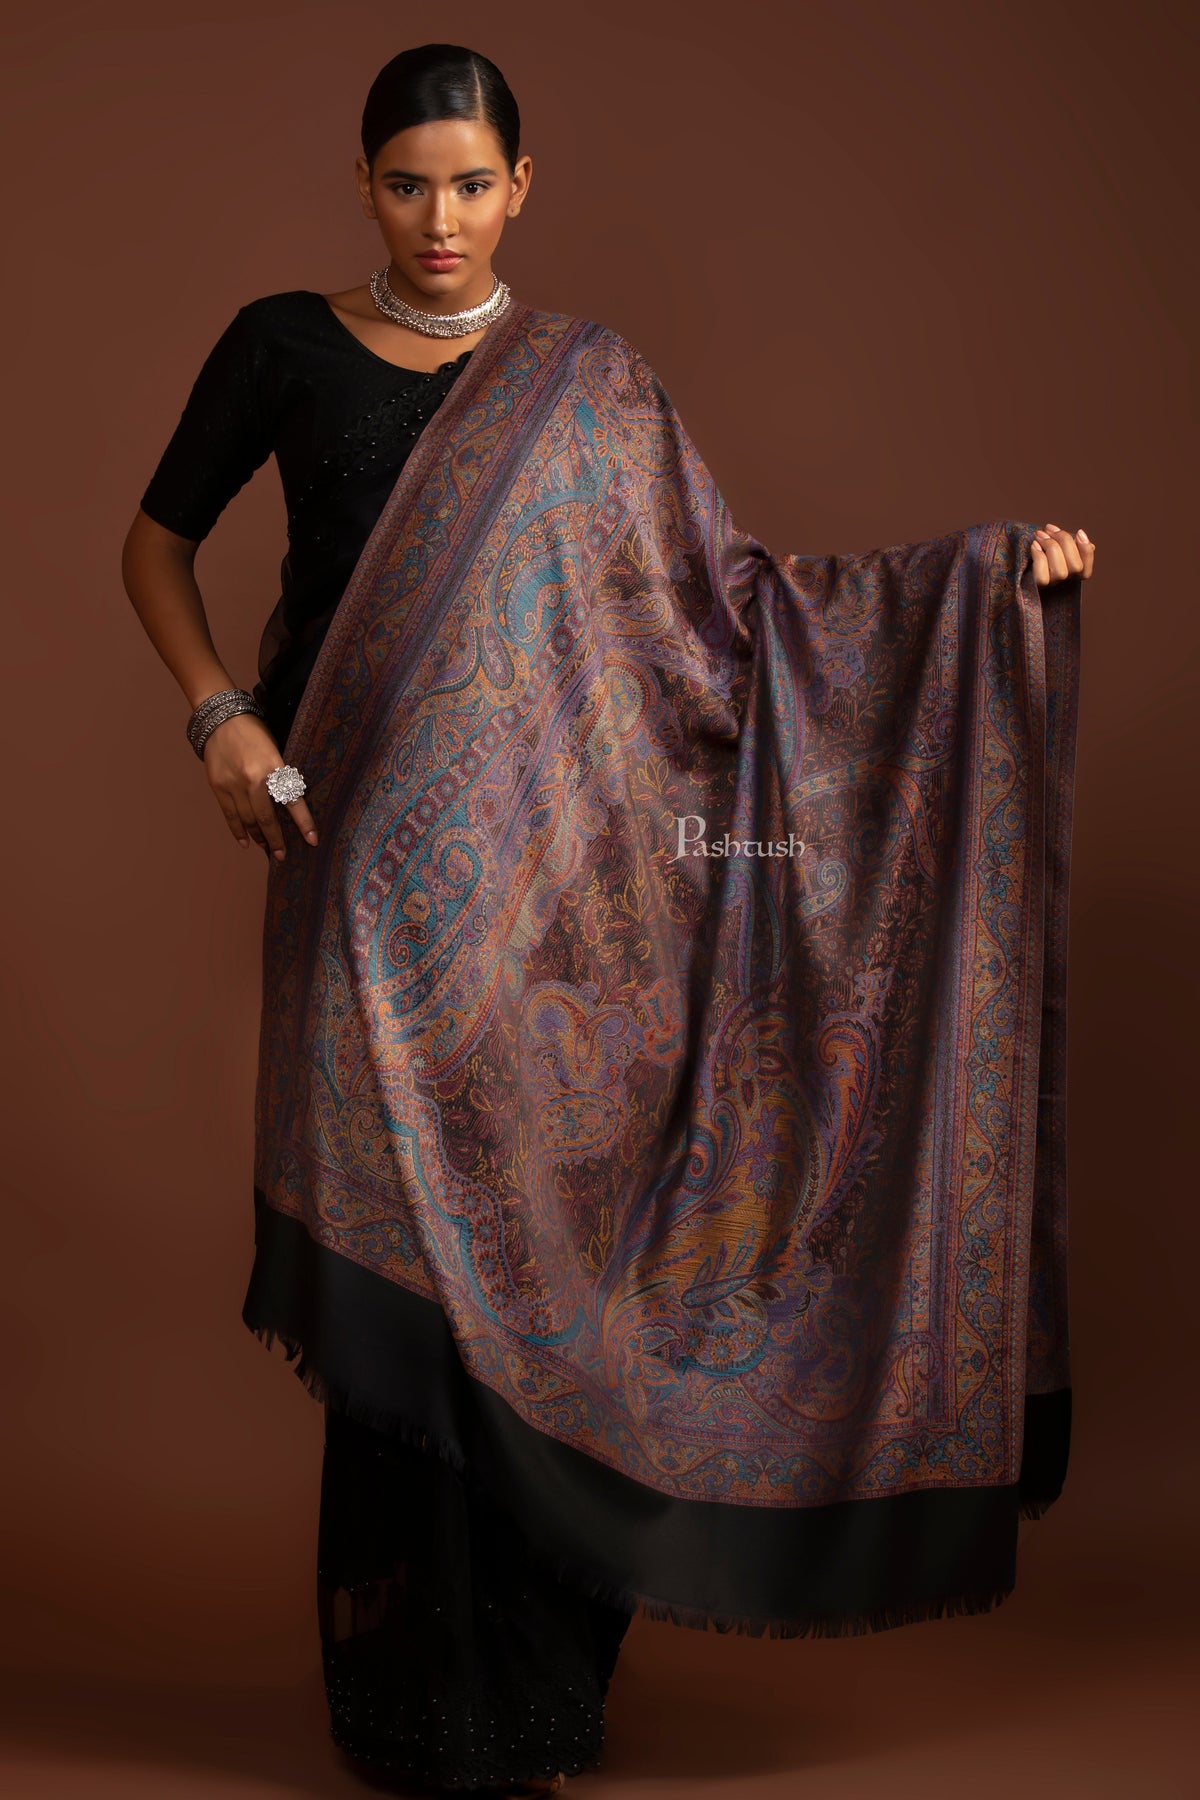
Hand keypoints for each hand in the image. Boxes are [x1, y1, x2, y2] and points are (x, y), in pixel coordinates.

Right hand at [202, 712, 318, 859]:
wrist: (221, 718)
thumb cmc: (254, 732)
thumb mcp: (275, 749)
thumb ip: (281, 774)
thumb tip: (291, 801)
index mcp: (273, 766)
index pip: (293, 800)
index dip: (304, 823)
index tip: (313, 840)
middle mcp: (253, 779)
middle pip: (267, 818)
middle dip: (276, 840)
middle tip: (283, 855)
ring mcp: (233, 785)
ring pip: (248, 820)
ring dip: (259, 837)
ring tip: (267, 849)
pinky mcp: (218, 787)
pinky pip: (230, 815)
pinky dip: (238, 831)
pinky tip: (246, 842)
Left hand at [1031, 521, 1094, 587]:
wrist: (1019, 568)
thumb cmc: (1042, 554)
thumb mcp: (1058, 547)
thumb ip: (1071, 545)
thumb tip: (1084, 540)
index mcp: (1076, 573)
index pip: (1087, 565)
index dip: (1086, 549)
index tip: (1079, 531)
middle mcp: (1067, 582)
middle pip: (1075, 566)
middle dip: (1064, 542)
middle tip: (1048, 528)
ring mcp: (1052, 586)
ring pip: (1060, 571)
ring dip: (1050, 546)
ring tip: (1039, 534)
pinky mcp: (1037, 587)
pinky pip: (1042, 576)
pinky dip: (1039, 557)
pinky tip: (1034, 545)